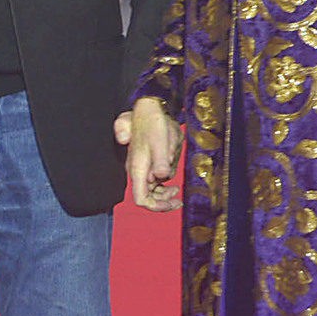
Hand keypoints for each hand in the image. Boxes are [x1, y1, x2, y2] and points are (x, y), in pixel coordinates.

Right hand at [114, 97, 182, 211]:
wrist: (149, 109)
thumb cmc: (154, 124)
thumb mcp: (161, 142)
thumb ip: (161, 161)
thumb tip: (162, 177)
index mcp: (138, 169)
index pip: (142, 199)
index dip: (156, 206)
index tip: (173, 203)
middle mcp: (137, 171)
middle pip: (147, 197)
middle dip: (162, 202)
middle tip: (178, 201)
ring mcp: (142, 168)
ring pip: (151, 190)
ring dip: (164, 194)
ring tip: (177, 191)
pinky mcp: (147, 163)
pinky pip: (154, 181)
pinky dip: (163, 185)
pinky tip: (172, 183)